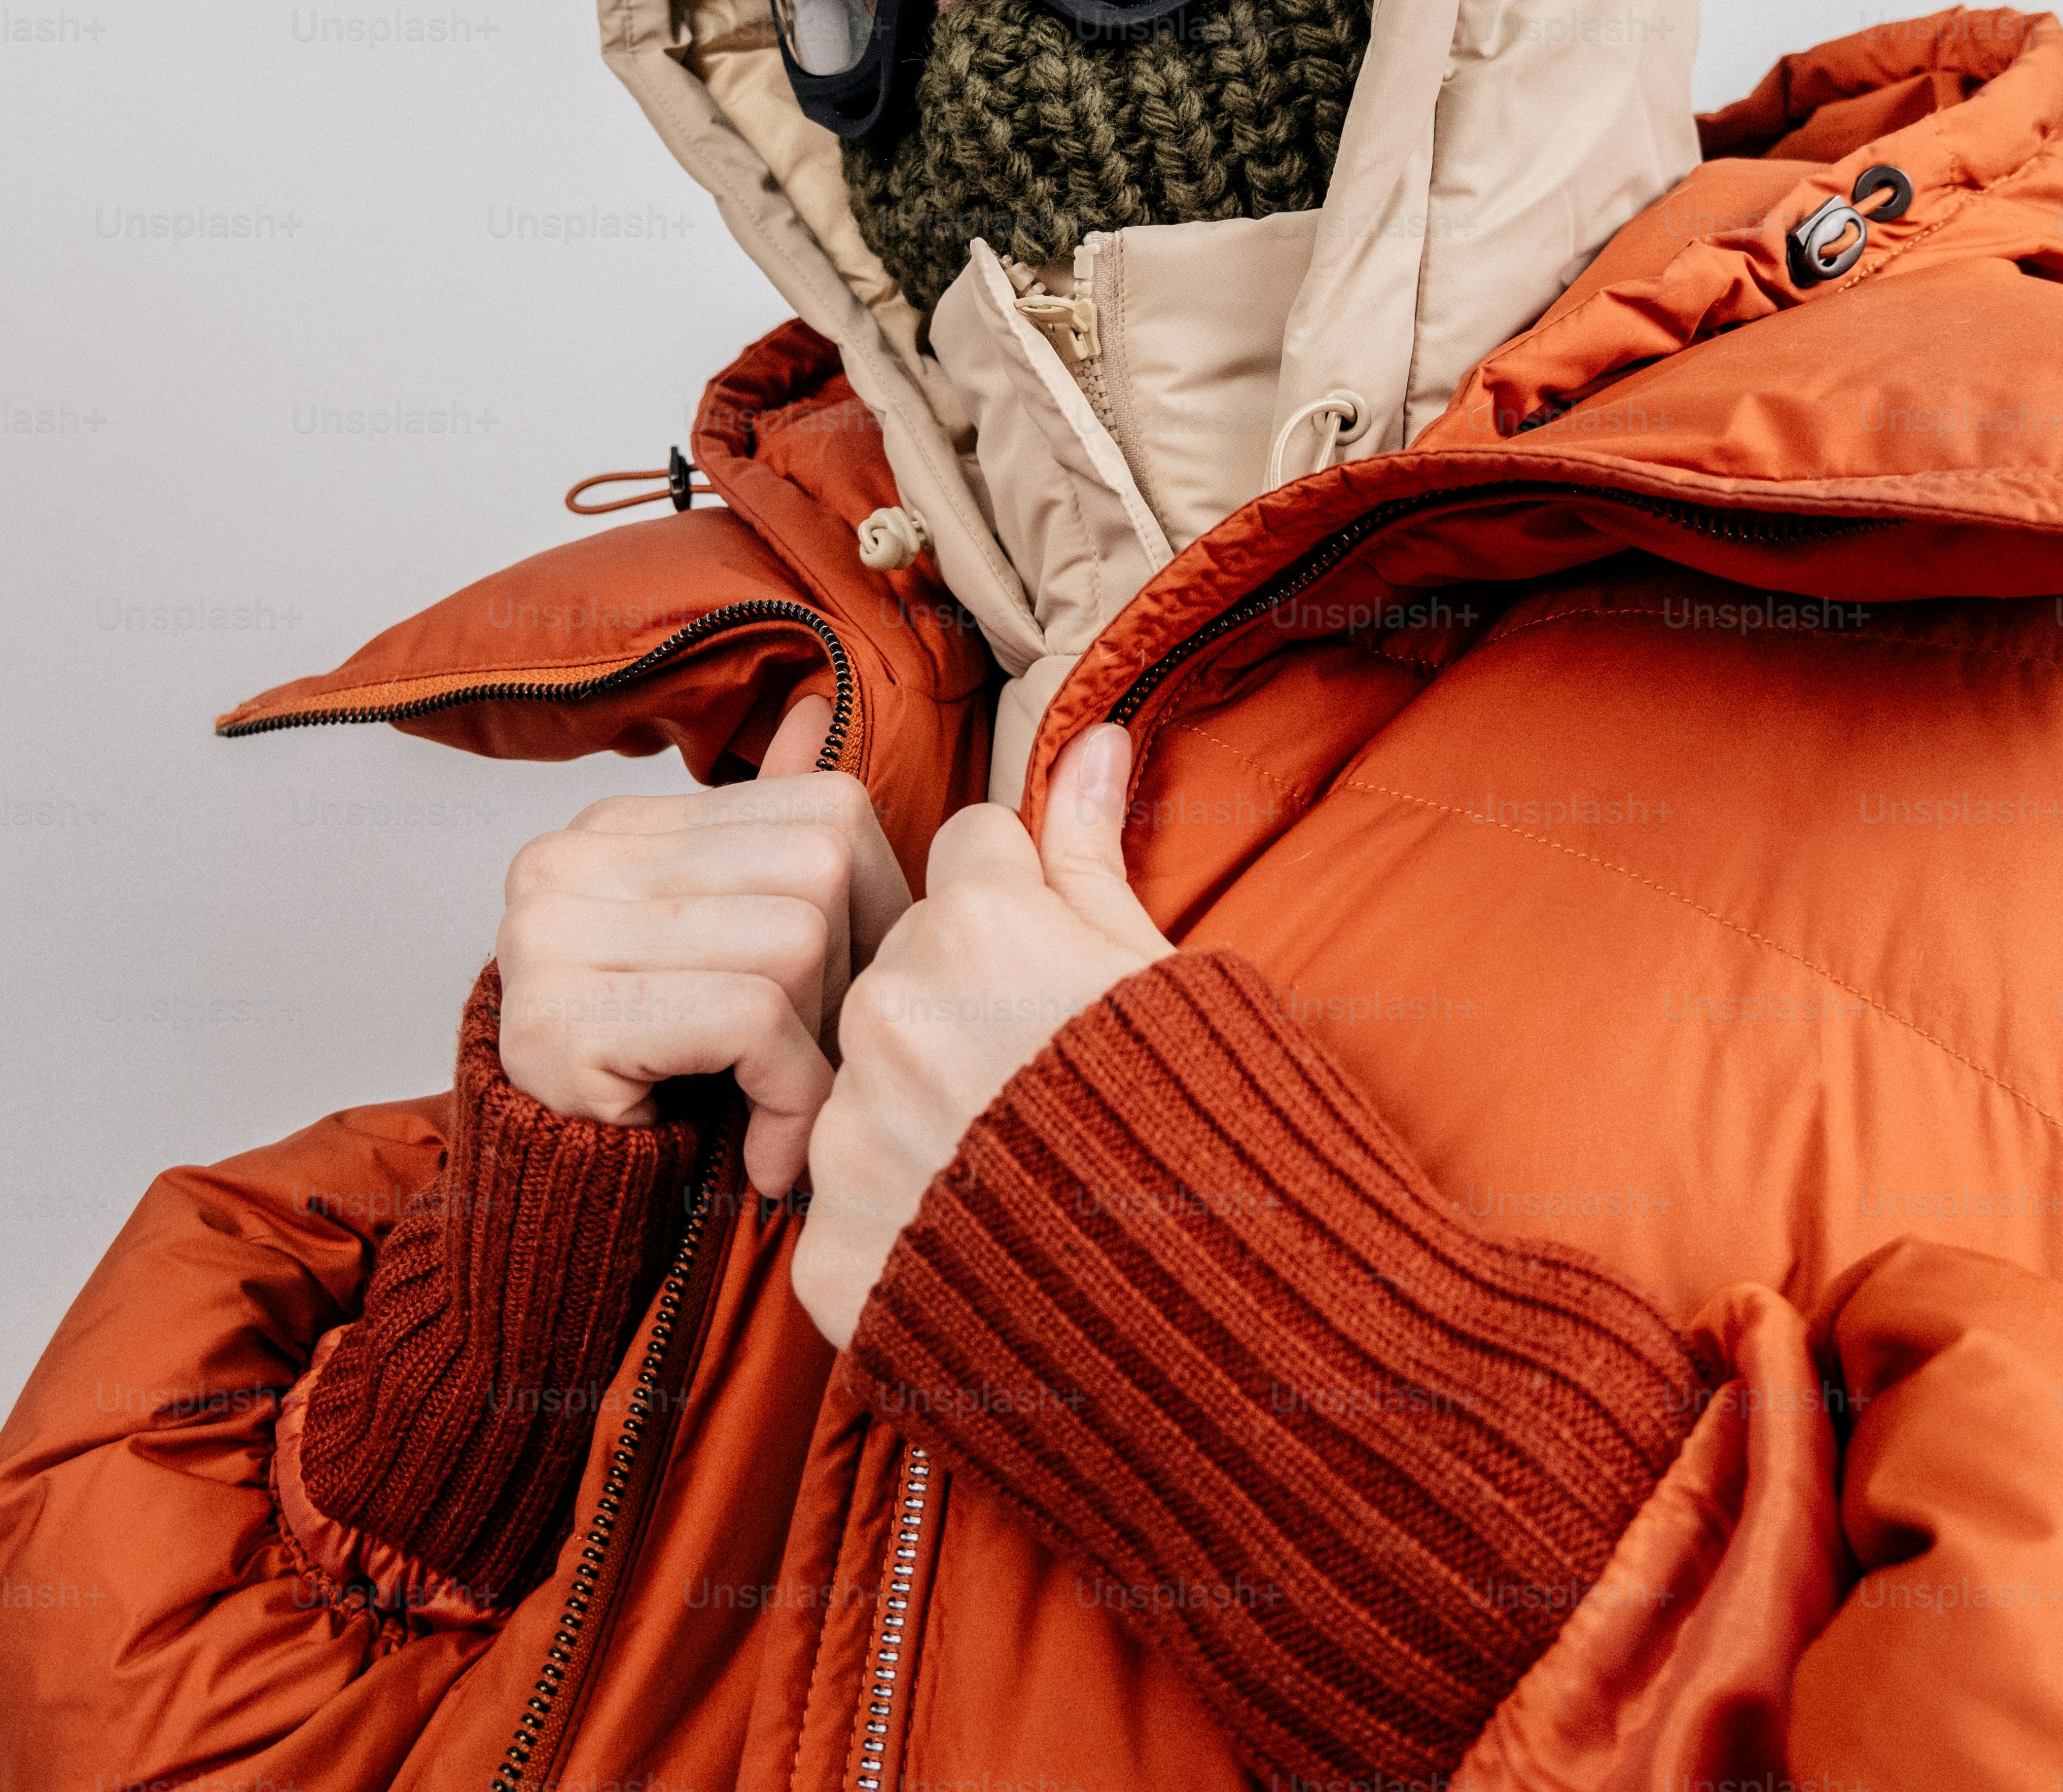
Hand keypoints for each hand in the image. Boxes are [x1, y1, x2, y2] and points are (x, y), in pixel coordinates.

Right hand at [493, 689, 910, 1195]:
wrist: (556, 1200)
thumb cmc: (660, 1072)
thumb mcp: (725, 942)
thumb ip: (769, 834)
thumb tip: (820, 709)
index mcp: (612, 827)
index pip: (818, 813)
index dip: (874, 912)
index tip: (852, 996)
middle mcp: (568, 861)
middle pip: (813, 871)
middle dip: (851, 982)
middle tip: (826, 1065)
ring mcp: (552, 937)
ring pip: (792, 941)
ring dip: (821, 1051)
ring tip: (792, 1112)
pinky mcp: (563, 1020)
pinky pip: (752, 1020)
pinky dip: (792, 1094)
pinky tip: (771, 1150)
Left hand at [791, 721, 1170, 1347]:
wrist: (1226, 1323)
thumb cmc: (1216, 1133)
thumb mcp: (1166, 974)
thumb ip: (1095, 856)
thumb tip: (1089, 739)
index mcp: (980, 927)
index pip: (965, 859)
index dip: (1020, 910)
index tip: (1058, 971)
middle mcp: (893, 1015)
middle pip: (904, 968)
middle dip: (961, 1009)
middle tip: (1045, 1085)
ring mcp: (854, 1139)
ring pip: (864, 1086)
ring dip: (920, 1116)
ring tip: (1019, 1176)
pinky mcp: (836, 1252)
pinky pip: (851, 1216)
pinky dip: (903, 1232)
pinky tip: (984, 1253)